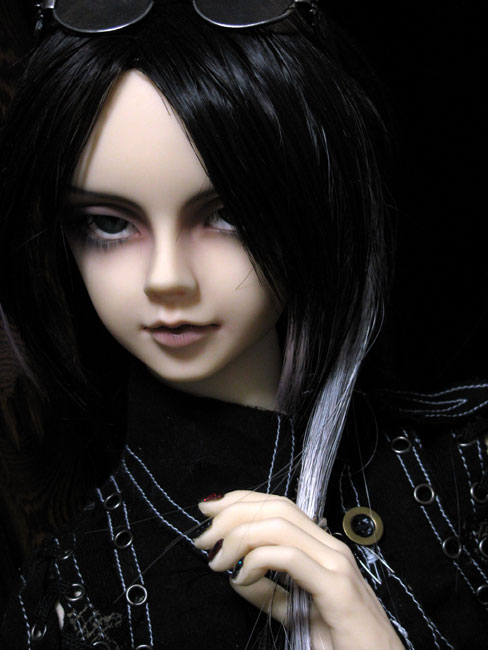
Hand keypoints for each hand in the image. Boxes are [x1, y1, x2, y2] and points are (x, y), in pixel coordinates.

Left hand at [194, 490, 403, 649]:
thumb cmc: (343, 644)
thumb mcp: (297, 613)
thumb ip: (270, 592)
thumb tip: (236, 574)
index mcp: (322, 549)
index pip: (279, 506)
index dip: (241, 500)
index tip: (209, 510)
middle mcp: (331, 548)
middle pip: (276, 508)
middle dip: (233, 514)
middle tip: (204, 539)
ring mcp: (336, 564)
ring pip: (280, 525)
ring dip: (239, 536)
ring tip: (217, 560)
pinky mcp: (337, 587)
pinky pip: (290, 558)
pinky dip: (258, 560)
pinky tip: (242, 577)